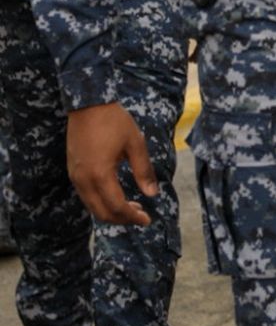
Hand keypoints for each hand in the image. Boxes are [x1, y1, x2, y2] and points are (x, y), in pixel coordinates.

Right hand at [67, 103, 155, 225]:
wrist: (88, 105)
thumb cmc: (115, 122)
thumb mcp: (136, 144)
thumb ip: (144, 171)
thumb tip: (153, 194)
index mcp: (100, 174)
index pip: (117, 206)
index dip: (133, 217)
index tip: (148, 220)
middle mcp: (84, 180)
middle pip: (102, 212)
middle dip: (123, 219)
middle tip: (141, 216)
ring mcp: (76, 177)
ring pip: (92, 207)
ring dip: (111, 212)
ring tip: (132, 208)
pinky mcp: (73, 172)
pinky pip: (86, 197)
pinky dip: (101, 203)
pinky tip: (116, 197)